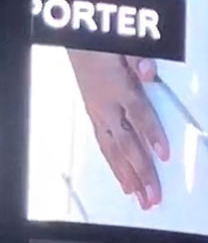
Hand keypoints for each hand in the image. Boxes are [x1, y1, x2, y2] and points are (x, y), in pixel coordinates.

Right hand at [69, 50, 168, 208]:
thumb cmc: (103, 47)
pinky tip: (124, 180)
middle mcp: (106, 107)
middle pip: (126, 143)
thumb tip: (148, 72)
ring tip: (140, 197)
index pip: (138, 114)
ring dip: (128, 176)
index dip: (151, 134)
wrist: (77, 44)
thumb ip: (137, 60)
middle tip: (152, 195)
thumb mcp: (124, 47)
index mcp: (117, 88)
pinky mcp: (95, 118)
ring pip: (113, 151)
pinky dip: (115, 166)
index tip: (164, 154)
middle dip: (140, 171)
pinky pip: (105, 147)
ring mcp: (99, 115)